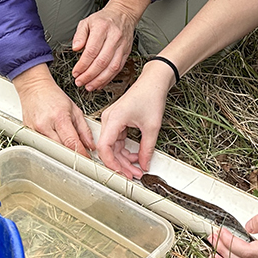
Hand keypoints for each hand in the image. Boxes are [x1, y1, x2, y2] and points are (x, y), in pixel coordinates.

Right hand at [14, 65, 94, 154]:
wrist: (34, 88)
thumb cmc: (54, 96)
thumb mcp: (75, 109)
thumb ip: (84, 129)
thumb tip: (90, 145)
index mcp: (59, 118)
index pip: (71, 142)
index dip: (80, 154)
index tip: (86, 159)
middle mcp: (45, 126)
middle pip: (59, 149)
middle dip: (71, 155)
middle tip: (80, 157)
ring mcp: (34, 131)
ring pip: (49, 150)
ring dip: (60, 152)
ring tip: (67, 149)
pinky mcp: (27, 133)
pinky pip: (40, 146)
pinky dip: (49, 147)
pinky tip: (54, 143)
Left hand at [71, 3, 136, 90]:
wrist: (123, 14)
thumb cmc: (104, 19)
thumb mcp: (87, 21)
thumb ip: (79, 35)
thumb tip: (75, 48)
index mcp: (102, 28)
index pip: (92, 51)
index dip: (83, 64)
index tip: (75, 72)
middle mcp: (114, 37)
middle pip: (102, 61)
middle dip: (89, 75)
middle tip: (80, 82)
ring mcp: (122, 46)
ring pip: (112, 67)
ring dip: (99, 80)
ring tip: (89, 86)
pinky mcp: (126, 52)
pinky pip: (118, 68)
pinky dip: (109, 78)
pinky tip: (100, 83)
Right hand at [96, 60, 171, 177]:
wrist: (154, 82)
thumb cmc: (151, 96)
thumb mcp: (152, 126)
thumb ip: (147, 148)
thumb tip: (144, 165)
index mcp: (113, 119)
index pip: (104, 147)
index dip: (111, 164)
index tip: (121, 174)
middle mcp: (109, 119)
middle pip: (109, 149)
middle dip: (121, 164)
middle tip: (134, 175)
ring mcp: (112, 120)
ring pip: (113, 146)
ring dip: (124, 159)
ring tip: (137, 168)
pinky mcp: (117, 121)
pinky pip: (118, 140)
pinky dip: (126, 150)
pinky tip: (136, 157)